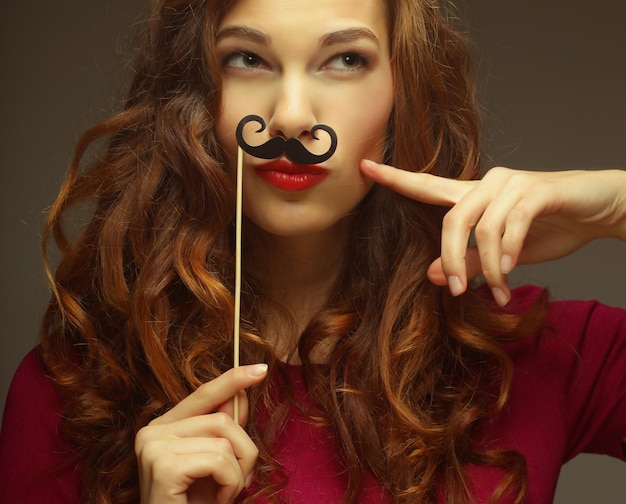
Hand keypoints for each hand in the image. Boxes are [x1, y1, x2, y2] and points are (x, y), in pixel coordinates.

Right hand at [135, 364, 267, 503]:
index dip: (233, 380)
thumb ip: (223, 431)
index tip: (260, 370)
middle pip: (222, 418)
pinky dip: (230, 485)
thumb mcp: (214, 466)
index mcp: (162, 428)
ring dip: (238, 472)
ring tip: (224, 495)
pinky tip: (216, 502)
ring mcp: (153, 446)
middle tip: (238, 484)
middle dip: (244, 451)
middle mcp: (151, 432)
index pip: (203, 394)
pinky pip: (219, 459)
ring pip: (224, 437)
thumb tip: (240, 395)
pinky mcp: (162, 464)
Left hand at [361, 160, 625, 305]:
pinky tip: (510, 275)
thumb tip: (430, 275)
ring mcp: (512, 184)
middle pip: (450, 218)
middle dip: (449, 259)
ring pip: (480, 227)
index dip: (395, 177)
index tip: (364, 167)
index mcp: (473, 195)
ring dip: (486, 267)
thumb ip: (467, 261)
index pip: (426, 185)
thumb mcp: (501, 255)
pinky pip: (510, 226)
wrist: (600, 210)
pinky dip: (507, 255)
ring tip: (497, 291)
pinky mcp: (537, 190)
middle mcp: (487, 183)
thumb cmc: (549, 228)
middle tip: (458, 292)